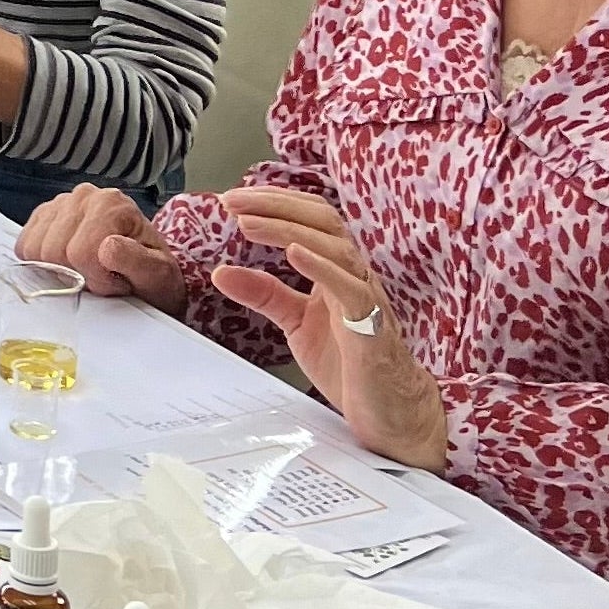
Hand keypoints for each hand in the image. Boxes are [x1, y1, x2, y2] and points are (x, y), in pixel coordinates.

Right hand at [17, 183, 189, 314]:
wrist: (147, 274)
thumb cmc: (151, 276)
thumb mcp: (158, 275)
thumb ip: (137, 261)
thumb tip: (108, 247)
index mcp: (112, 204)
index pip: (81, 252)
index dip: (95, 277)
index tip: (115, 281)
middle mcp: (84, 196)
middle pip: (53, 250)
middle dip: (76, 273)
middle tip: (100, 276)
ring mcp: (60, 203)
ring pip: (35, 249)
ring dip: (58, 269)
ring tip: (86, 269)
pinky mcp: (43, 216)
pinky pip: (24, 245)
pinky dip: (41, 262)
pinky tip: (68, 263)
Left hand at [208, 186, 449, 466]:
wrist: (387, 409)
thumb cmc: (350, 362)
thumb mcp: (295, 321)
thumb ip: (264, 294)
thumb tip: (221, 271)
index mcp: (336, 269)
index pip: (310, 220)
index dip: (274, 203)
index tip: (231, 199)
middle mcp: (354, 274)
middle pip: (323, 221)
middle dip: (277, 205)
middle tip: (232, 200)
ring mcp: (367, 297)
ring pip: (335, 248)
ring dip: (289, 230)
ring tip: (249, 223)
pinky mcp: (373, 326)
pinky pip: (352, 289)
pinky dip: (323, 267)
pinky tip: (295, 253)